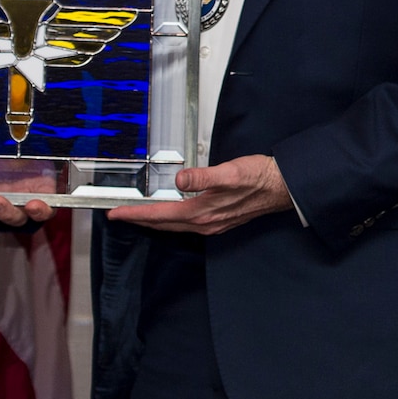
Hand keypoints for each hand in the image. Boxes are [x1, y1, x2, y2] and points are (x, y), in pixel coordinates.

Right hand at [0, 161, 55, 225]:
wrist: (39, 159)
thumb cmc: (11, 162)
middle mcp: (8, 205)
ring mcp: (26, 206)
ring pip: (20, 216)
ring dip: (20, 211)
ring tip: (23, 204)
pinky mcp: (47, 203)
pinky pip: (46, 212)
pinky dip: (41, 210)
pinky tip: (36, 204)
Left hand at [104, 154, 291, 234]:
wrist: (281, 188)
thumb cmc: (257, 178)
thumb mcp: (230, 172)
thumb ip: (203, 177)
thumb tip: (179, 179)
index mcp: (202, 212)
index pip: (161, 215)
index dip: (136, 214)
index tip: (116, 214)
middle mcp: (204, 223)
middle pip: (164, 224)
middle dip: (140, 220)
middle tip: (119, 216)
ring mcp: (212, 224)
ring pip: (174, 226)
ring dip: (154, 221)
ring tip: (138, 216)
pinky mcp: (219, 220)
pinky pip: (186, 224)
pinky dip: (171, 220)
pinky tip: (172, 214)